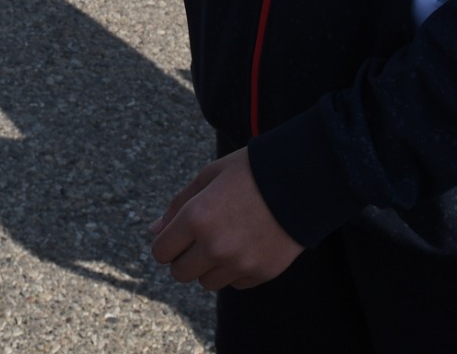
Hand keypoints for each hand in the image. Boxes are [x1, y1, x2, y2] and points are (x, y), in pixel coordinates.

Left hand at [148, 149, 302, 292]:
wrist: (302, 181)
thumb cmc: (250, 172)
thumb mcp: (209, 176)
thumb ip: (178, 205)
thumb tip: (154, 230)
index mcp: (196, 217)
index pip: (161, 252)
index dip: (167, 243)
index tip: (178, 236)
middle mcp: (214, 245)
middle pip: (180, 273)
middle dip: (185, 258)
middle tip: (201, 239)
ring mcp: (238, 263)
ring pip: (207, 282)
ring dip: (210, 266)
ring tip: (227, 240)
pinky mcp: (261, 274)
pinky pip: (235, 284)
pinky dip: (235, 270)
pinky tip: (247, 245)